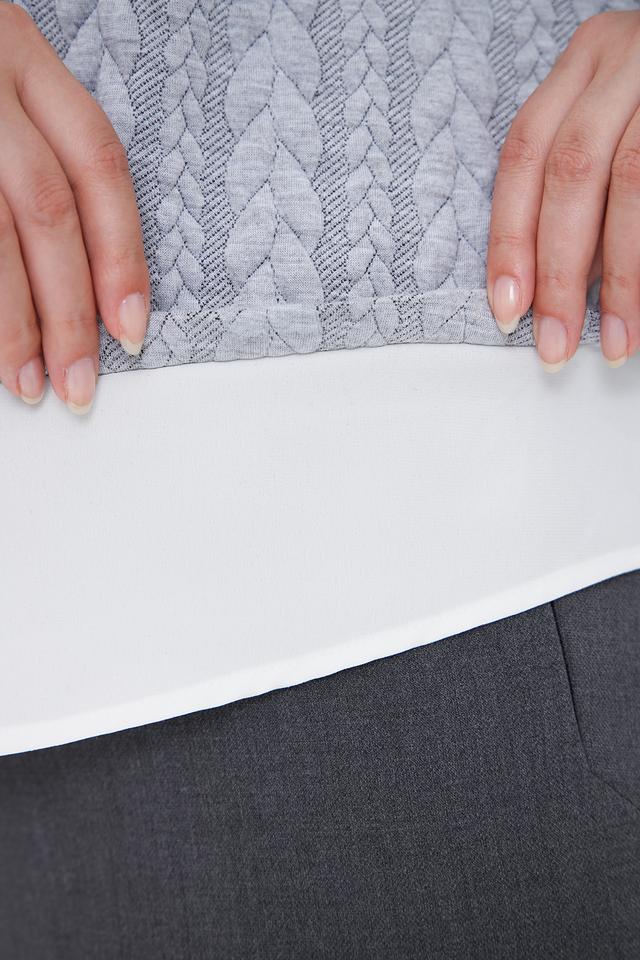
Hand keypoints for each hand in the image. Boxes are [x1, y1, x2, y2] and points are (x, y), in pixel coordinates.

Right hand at [0, 3, 148, 411]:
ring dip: (14, 322)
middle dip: (68, 310)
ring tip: (26, 382)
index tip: (130, 328)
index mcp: (22, 56)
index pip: (98, 167)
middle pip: (48, 210)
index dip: (122, 256)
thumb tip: (78, 282)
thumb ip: (36, 165)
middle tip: (78, 381)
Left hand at [487, 11, 639, 370]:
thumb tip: (556, 283)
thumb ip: (581, 194)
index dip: (509, 238)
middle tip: (556, 340)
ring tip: (616, 338)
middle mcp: (625, 60)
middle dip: (558, 271)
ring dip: (620, 277)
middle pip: (571, 174)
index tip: (508, 308)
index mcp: (584, 61)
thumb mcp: (611, 125)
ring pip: (630, 183)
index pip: (524, 156)